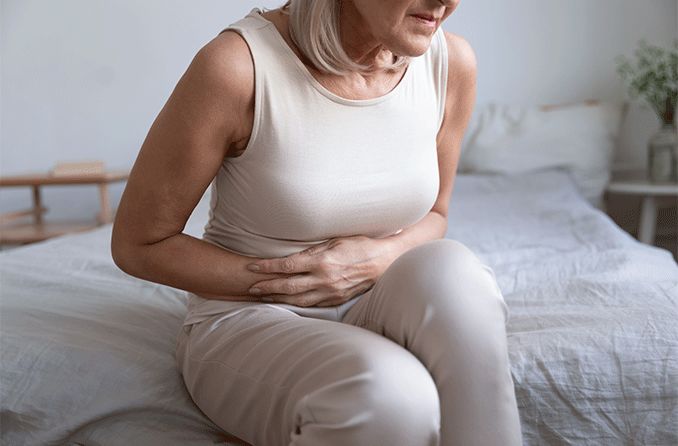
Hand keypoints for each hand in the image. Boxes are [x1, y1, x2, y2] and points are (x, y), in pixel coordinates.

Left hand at [245, 235, 397, 306]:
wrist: (385, 261)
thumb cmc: (360, 245)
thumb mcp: (335, 241)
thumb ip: (313, 250)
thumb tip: (292, 256)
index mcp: (322, 261)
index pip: (286, 265)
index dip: (267, 267)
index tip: (251, 266)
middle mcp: (324, 279)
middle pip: (287, 285)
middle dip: (266, 286)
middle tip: (250, 287)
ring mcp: (330, 292)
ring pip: (297, 299)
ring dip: (278, 298)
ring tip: (263, 296)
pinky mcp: (336, 299)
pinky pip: (311, 304)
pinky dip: (295, 304)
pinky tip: (285, 302)